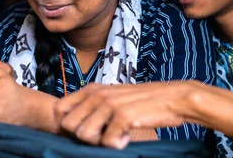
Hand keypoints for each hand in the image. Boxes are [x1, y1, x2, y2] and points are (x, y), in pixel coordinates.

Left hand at [54, 82, 198, 148]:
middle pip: (69, 126)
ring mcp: (109, 104)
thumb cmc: (141, 101)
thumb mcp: (112, 96)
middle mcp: (97, 94)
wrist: (172, 97)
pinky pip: (107, 141)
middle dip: (83, 136)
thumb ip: (92, 106)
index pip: (60, 110)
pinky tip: (128, 134)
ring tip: (117, 133)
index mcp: (91, 89)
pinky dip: (118, 144)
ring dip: (100, 141)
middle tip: (103, 133)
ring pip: (84, 135)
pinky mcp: (123, 115)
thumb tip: (72, 127)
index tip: (85, 131)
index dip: (65, 126)